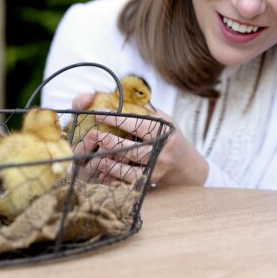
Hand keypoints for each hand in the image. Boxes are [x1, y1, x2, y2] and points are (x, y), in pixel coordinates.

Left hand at [69, 92, 208, 186]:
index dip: (117, 120)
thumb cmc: (168, 136)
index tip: (99, 114)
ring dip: (109, 165)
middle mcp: (161, 153)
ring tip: (95, 157)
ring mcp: (155, 171)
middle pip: (132, 150)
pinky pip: (128, 184)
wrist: (184, 165)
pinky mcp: (149, 183)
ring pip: (128, 171)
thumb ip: (145, 110)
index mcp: (164, 133)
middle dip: (110, 142)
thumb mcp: (163, 120)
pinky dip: (113, 179)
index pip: (139, 125)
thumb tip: (122, 93)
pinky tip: (101, 173)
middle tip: (93, 135)